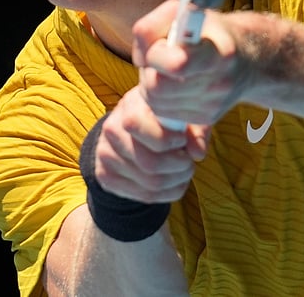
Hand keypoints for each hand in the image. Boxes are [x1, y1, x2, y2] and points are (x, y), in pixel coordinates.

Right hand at [94, 88, 207, 203]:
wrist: (129, 129)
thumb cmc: (162, 118)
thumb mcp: (180, 114)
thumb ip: (194, 129)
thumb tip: (198, 153)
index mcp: (130, 107)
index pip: (139, 126)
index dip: (168, 139)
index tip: (182, 139)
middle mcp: (111, 130)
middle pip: (150, 163)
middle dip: (179, 166)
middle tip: (188, 161)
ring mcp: (105, 156)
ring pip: (151, 184)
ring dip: (177, 181)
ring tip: (183, 170)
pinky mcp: (106, 177)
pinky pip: (146, 196)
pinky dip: (169, 192)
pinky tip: (174, 180)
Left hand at [132, 0, 246, 127]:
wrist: (246, 58)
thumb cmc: (207, 31)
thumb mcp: (181, 14)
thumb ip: (152, 28)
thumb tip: (140, 57)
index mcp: (218, 53)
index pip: (177, 64)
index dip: (157, 56)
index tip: (161, 44)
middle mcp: (220, 83)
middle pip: (157, 88)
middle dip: (148, 72)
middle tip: (158, 59)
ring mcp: (213, 105)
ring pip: (156, 104)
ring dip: (151, 86)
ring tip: (166, 70)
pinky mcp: (206, 119)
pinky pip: (165, 114)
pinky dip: (161, 99)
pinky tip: (173, 84)